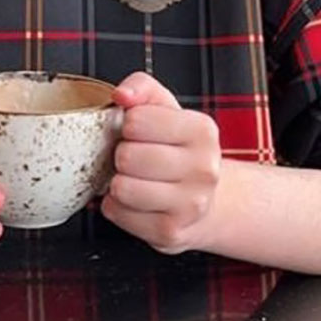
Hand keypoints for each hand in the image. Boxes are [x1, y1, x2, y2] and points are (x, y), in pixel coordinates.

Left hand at [101, 71, 220, 254]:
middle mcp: (204, 170)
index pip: (136, 120)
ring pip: (121, 188)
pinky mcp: (171, 233)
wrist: (204, 199)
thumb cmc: (177, 148)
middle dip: (122, 155)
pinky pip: (117, 213)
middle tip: (135, 157)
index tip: (139, 131)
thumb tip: (122, 94)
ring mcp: (190, 205)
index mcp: (202, 131)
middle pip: (127, 157)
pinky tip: (134, 200)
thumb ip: (141, 88)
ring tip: (134, 178)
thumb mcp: (164, 108)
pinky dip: (116, 205)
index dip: (128, 124)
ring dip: (117, 182)